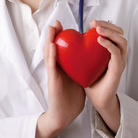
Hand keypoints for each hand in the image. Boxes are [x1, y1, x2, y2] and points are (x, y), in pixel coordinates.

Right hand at [36, 20, 85, 137]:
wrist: (64, 115)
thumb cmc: (71, 99)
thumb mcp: (77, 80)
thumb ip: (80, 70)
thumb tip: (88, 61)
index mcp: (63, 68)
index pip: (61, 49)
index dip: (61, 38)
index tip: (64, 27)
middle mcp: (56, 68)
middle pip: (52, 48)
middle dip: (54, 35)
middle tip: (56, 23)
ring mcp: (53, 74)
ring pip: (49, 54)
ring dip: (49, 40)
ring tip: (51, 29)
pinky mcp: (52, 81)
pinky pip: (51, 66)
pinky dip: (51, 55)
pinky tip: (52, 46)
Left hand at [85, 20, 126, 132]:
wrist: (97, 99)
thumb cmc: (91, 80)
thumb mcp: (84, 61)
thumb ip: (81, 50)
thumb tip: (70, 39)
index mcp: (110, 52)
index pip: (113, 32)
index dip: (104, 24)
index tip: (92, 22)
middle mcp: (117, 55)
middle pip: (120, 33)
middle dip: (107, 25)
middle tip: (94, 23)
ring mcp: (119, 61)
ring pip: (121, 40)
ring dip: (110, 32)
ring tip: (97, 28)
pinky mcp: (117, 69)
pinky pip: (116, 53)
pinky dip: (109, 44)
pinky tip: (99, 40)